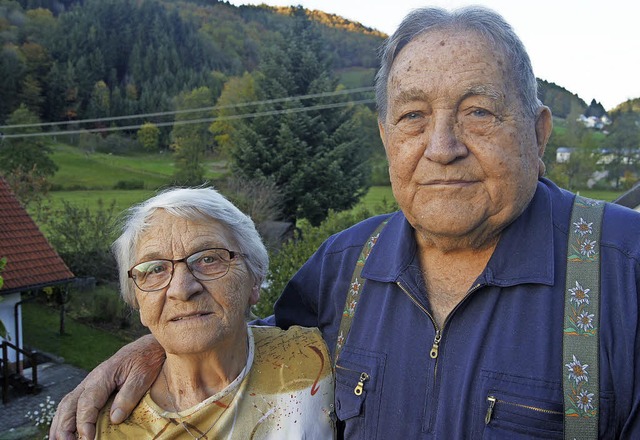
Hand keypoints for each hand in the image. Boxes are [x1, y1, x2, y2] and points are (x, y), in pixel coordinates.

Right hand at [49, 334, 164, 439]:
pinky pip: (71, 404)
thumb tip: (114, 419)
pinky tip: (65, 432)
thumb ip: (128, 396)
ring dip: (60, 425)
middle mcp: (90, 381)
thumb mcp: (141, 377)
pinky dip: (65, 419)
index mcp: (102, 377)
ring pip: (66, 406)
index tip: (87, 439)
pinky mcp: (90, 389)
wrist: (146, 348)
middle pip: (69, 405)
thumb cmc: (145, 360)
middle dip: (65, 428)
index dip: (84, 423)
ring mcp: (88, 384)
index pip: (86, 403)